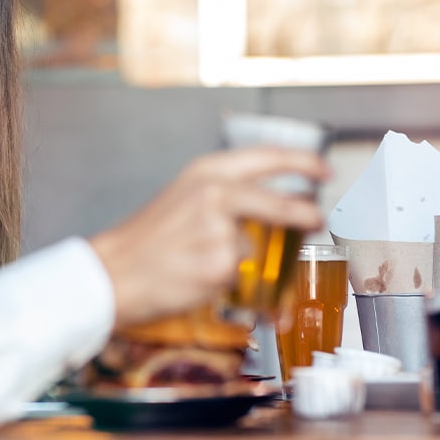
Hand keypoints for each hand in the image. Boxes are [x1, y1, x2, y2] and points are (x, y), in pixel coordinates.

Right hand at [90, 147, 328, 327]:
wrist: (114, 272)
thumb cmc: (149, 239)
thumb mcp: (186, 196)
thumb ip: (229, 194)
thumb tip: (276, 206)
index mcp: (208, 171)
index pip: (269, 157)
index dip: (304, 163)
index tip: (325, 171)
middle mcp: (216, 194)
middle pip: (282, 204)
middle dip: (306, 215)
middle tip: (317, 221)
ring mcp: (220, 230)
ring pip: (260, 247)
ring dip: (251, 260)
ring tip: (208, 263)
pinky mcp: (221, 265)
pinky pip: (245, 277)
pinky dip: (234, 282)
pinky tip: (201, 278)